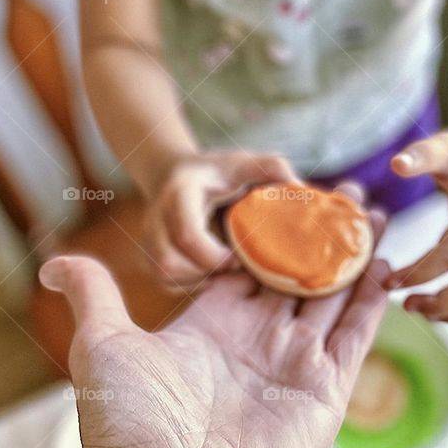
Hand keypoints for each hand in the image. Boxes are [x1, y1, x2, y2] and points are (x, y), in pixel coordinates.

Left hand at [39, 198, 389, 447]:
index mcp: (213, 319)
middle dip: (324, 234)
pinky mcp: (323, 392)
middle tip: (349, 192)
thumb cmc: (128, 430)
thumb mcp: (103, 346)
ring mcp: (294, 363)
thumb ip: (94, 294)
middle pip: (301, 271)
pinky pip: (355, 336)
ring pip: (335, 295)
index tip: (290, 186)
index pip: (251, 260)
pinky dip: (372, 301)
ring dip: (357, 256)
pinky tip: (386, 265)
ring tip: (379, 214)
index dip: (272, 225)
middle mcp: (258, 336)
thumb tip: (53, 262)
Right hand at [141, 150, 299, 289]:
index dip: (214, 255)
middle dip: (205, 273)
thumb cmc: (216, 172)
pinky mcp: (148, 257)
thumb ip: (272, 167)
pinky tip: (212, 273)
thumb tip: (300, 189)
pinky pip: (165, 283)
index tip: (238, 257)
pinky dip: (191, 285)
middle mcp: (155, 218)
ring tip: (224, 270)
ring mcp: (147, 239)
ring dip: (198, 281)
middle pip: (169, 262)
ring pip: (164, 276)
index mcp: (179, 193)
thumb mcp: (241, 162)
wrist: (173, 175)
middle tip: (234, 268)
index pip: (186, 234)